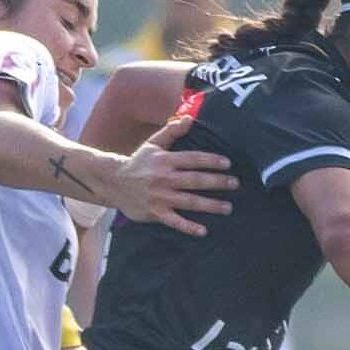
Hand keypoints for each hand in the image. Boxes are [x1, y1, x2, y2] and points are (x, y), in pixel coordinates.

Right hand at [101, 114, 234, 236]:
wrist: (114, 182)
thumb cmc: (138, 162)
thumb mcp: (153, 144)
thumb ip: (171, 131)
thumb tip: (189, 118)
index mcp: (165, 161)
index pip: (192, 159)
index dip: (210, 161)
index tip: (227, 163)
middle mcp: (163, 178)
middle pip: (194, 180)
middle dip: (217, 182)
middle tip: (235, 184)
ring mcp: (160, 197)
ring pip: (189, 201)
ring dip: (210, 205)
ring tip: (228, 207)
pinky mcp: (156, 213)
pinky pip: (174, 221)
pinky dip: (188, 227)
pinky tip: (203, 231)